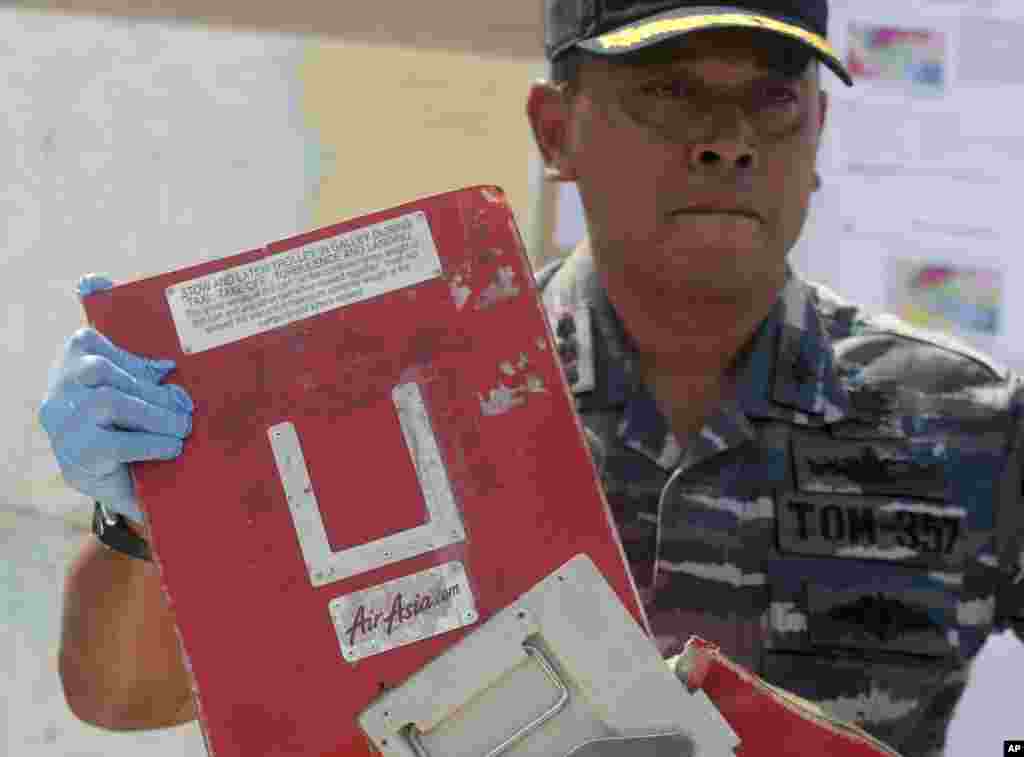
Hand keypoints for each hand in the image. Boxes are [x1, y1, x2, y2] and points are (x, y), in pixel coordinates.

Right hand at [39, 274, 192, 521]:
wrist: (130, 488)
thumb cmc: (144, 427)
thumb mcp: (150, 394)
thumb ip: (151, 369)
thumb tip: (166, 364)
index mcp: (75, 364)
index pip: (87, 339)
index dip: (99, 311)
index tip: (95, 281)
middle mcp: (61, 390)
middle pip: (100, 370)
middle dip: (149, 386)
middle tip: (184, 405)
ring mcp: (64, 423)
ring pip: (108, 401)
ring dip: (154, 413)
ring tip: (182, 426)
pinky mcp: (77, 456)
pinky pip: (114, 442)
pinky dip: (151, 442)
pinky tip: (172, 446)